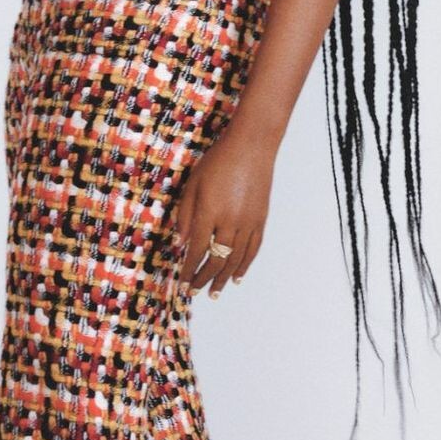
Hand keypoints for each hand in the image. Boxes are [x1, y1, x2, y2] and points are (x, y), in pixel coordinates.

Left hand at [173, 123, 274, 296]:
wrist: (252, 146)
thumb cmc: (217, 161)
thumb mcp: (193, 184)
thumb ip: (185, 215)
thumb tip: (179, 244)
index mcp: (209, 211)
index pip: (197, 249)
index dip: (189, 269)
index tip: (182, 282)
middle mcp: (230, 221)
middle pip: (216, 259)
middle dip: (204, 278)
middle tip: (195, 291)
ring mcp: (248, 222)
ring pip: (235, 259)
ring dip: (223, 278)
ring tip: (215, 292)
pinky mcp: (261, 220)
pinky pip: (253, 249)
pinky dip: (244, 265)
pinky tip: (237, 277)